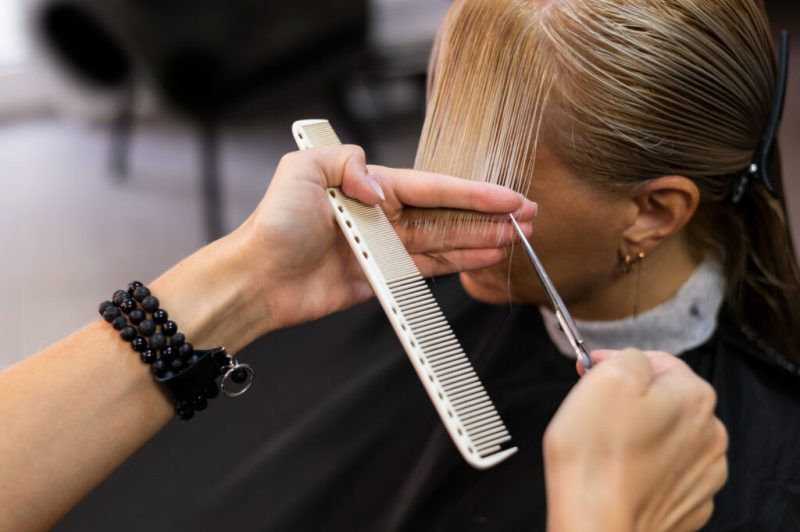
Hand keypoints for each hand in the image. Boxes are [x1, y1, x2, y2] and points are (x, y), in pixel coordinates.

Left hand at [236, 145, 535, 333]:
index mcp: (371, 185)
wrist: (258, 278)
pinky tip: (482, 259)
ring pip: (445, 243)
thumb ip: (348, 163)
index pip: (436, 188)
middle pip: (449, 215)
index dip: (476, 193)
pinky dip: (456, 265)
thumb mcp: (304, 171)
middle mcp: (383, 215)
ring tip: (516, 240)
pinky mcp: (381, 278)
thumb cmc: (274, 224)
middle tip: (528, 219)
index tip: (510, 197)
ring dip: (480, 241)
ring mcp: (385, 248)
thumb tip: (382, 188)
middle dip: (489, 217)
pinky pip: (427, 270)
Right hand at [544, 349, 727, 531]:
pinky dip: (645, 467)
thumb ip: (629, 357)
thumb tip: (634, 360)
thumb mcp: (606, 379)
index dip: (618, 362)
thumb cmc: (596, 458)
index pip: (657, 360)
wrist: (597, 526)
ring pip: (667, 435)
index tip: (592, 371)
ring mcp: (703, 473)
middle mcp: (709, 433)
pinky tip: (621, 472)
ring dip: (640, 433)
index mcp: (693, 396)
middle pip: (665, 398)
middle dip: (631, 399)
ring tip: (606, 446)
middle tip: (594, 410)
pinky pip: (666, 470)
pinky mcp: (690, 503)